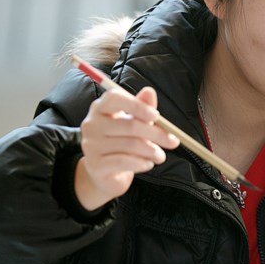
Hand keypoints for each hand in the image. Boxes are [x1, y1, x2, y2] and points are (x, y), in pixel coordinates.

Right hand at [75, 86, 177, 210]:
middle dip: (157, 134)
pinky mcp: (94, 164)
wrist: (106, 172)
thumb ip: (142, 108)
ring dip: (152, 151)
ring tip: (160, 156)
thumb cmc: (122, 142)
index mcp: (101, 108)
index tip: (156, 116)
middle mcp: (91, 124)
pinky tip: (148, 164)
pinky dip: (142, 163)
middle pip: (129, 125)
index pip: (115, 98)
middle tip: (173, 142)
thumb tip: (149, 91)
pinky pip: (124, 161)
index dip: (137, 106)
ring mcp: (91, 144)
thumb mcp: (134, 122)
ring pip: (130, 145)